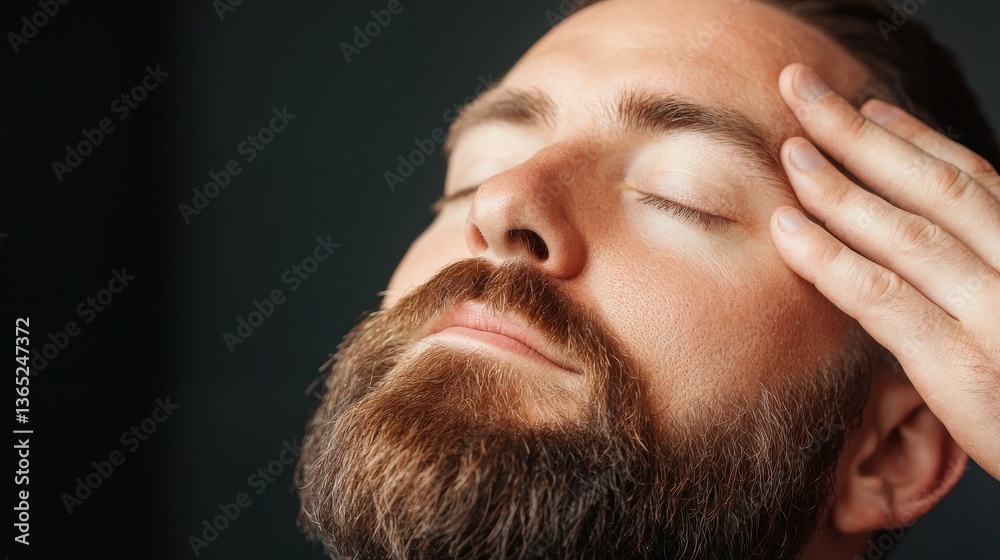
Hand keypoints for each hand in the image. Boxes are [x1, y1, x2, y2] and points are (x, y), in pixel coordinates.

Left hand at [770, 63, 999, 479]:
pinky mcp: (959, 363)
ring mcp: (994, 312)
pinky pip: (881, 298)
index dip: (913, 138)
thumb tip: (940, 240)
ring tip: (788, 150)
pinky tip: (784, 229)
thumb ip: (988, 270)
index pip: (970, 178)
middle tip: (801, 89)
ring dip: (836, 185)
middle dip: (857, 132)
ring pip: (902, 231)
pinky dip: (828, 258)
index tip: (866, 107)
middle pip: (930, 185)